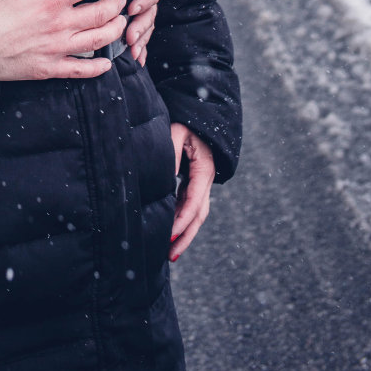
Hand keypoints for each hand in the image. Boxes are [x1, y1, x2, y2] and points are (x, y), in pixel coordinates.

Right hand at [0, 0, 127, 81]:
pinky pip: (80, 70)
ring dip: (114, 29)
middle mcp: (60, 25)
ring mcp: (56, 49)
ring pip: (97, 40)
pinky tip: (107, 62)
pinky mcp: (49, 68)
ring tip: (121, 21)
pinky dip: (98, 67)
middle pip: (101, 13)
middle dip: (117, 3)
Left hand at [126, 0, 170, 65]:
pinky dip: (142, 46)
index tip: (132, 8)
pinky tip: (138, 60)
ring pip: (147, 25)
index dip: (144, 1)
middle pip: (150, 13)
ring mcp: (146, 6)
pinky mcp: (139, 16)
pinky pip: (142, 32)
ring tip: (133, 52)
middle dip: (141, 27)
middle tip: (129, 38)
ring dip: (141, 40)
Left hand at [170, 123, 214, 261]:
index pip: (194, 202)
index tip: (171, 235)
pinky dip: (181, 220)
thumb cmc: (187, 122)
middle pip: (198, 215)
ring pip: (195, 213)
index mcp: (204, 170)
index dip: (183, 220)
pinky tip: (171, 232)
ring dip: (184, 232)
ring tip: (170, 252)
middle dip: (185, 236)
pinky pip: (188, 205)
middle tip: (170, 255)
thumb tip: (165, 177)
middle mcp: (205, 181)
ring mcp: (201, 183)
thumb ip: (172, 153)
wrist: (201, 114)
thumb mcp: (177, 132)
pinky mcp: (193, 183)